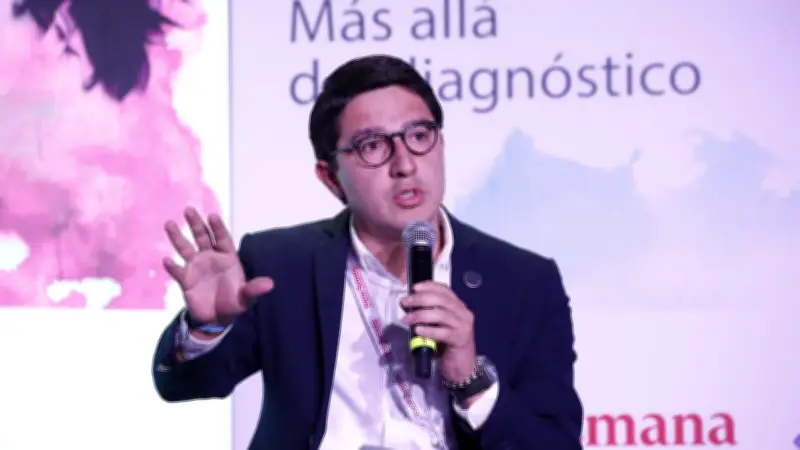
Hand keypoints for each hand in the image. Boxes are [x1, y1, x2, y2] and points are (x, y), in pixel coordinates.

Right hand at [162, 207, 273, 326]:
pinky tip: (167, 260)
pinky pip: (178, 270)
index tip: (212, 216)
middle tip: (189, 210)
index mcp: (227, 258)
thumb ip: (254, 289)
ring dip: (178, 237)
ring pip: (186, 248)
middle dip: (196, 224)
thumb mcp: (246, 298)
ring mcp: (196, 267)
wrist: (216, 319)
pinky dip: (173, 266)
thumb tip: (270, 284)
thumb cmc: (234, 303)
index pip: (222, 238)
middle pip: (203, 237)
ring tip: (169, 224)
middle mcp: (211, 257)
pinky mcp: (185, 280)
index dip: (218, 227)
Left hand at [401, 281, 476, 382]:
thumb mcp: (440, 326)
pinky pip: (442, 332)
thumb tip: (409, 306)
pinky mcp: (460, 340)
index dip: (429, 286)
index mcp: (459, 307)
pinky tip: (418, 331)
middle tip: (405, 302)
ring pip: (440, 314)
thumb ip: (429, 315)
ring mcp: (463, 326)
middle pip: (441, 300)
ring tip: (407, 319)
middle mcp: (463, 313)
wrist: (463, 367)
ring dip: (420, 315)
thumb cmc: (449, 346)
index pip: (445, 290)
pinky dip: (428, 330)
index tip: (414, 288)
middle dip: (420, 299)